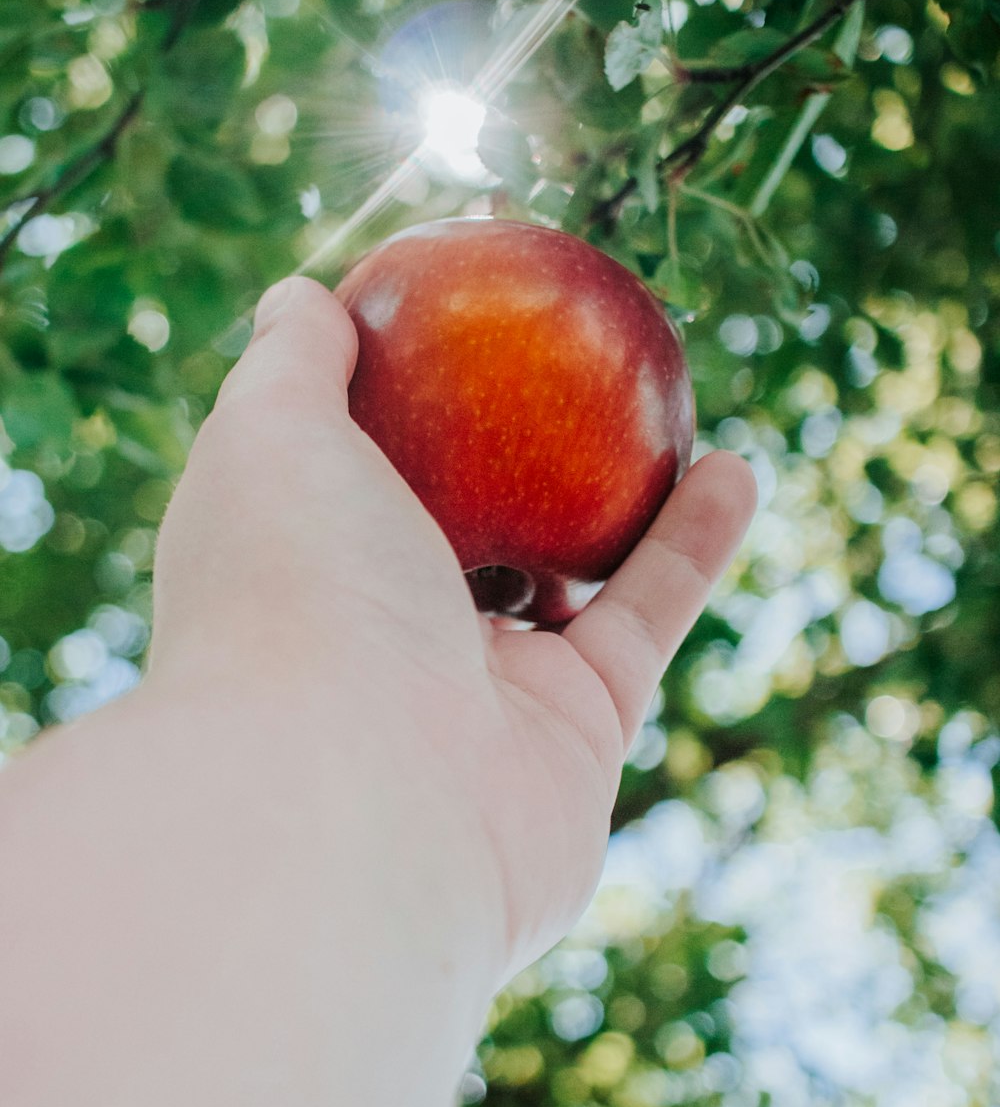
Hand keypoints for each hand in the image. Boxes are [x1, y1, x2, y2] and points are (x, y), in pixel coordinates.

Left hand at [151, 276, 756, 989]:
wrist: (358, 811)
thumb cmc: (298, 597)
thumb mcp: (270, 436)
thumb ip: (288, 361)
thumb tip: (301, 295)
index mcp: (304, 565)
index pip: (347, 468)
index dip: (395, 394)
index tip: (451, 318)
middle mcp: (385, 633)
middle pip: (462, 520)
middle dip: (511, 454)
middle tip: (572, 368)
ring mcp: (481, 690)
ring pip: (566, 569)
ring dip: (622, 495)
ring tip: (672, 409)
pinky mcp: (575, 733)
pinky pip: (644, 613)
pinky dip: (693, 541)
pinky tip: (735, 465)